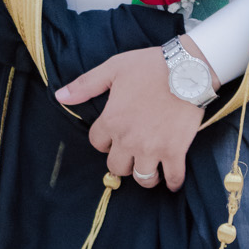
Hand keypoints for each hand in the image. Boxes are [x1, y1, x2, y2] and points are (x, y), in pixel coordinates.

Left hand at [55, 40, 213, 191]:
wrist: (188, 69)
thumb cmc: (150, 66)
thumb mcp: (113, 69)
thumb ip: (85, 85)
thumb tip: (59, 96)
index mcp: (112, 121)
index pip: (97, 144)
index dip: (104, 140)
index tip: (114, 135)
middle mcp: (129, 140)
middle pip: (116, 167)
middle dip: (121, 162)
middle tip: (131, 154)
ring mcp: (153, 148)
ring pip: (142, 178)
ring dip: (144, 176)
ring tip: (149, 169)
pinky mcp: (175, 151)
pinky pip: (172, 177)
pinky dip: (172, 182)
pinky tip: (170, 181)